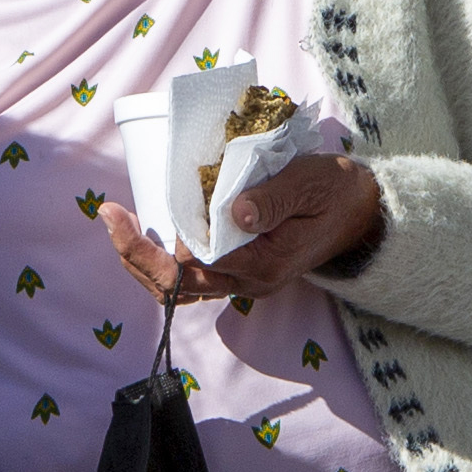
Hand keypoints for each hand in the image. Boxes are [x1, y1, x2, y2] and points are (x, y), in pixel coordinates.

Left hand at [102, 153, 383, 304]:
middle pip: (175, 287)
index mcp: (261, 264)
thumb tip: (233, 212)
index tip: (120, 212)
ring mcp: (244, 279)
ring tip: (120, 220)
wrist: (363, 213)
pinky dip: (165, 257)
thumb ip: (272, 198)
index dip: (147, 246)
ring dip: (144, 259)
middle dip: (134, 255)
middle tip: (108, 213)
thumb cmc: (336, 192)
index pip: (190, 267)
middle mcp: (248, 281)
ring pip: (180, 287)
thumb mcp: (309, 184)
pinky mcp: (242, 268)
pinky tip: (151, 228)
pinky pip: (194, 275)